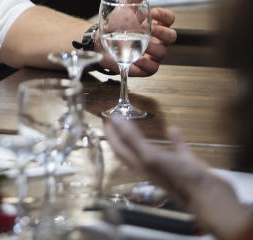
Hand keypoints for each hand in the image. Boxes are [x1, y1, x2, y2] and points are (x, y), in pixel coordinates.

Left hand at [97, 0, 176, 76]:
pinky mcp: (143, 67)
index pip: (170, 19)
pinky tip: (137, 58)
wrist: (99, 38)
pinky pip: (152, 68)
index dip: (165, 16)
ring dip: (154, 48)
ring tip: (142, 44)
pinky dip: (147, 64)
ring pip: (163, 52)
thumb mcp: (126, 5)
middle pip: (171, 36)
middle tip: (149, 30)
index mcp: (155, 23)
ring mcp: (151, 53)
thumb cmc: (115, 23)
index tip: (153, 13)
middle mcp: (157, 38)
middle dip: (162, 33)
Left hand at [105, 117, 249, 238]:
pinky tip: (174, 129)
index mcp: (140, 165)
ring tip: (137, 123)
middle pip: (131, 150)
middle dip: (122, 136)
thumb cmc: (179, 179)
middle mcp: (152, 166)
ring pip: (153, 150)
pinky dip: (175, 139)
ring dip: (144, 137)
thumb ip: (133, 139)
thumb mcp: (151, 157)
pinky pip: (178, 150)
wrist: (210, 196)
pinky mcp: (188, 165)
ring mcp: (170, 166)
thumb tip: (116, 121)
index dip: (112, 135)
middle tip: (117, 120)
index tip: (106, 120)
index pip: (120, 149)